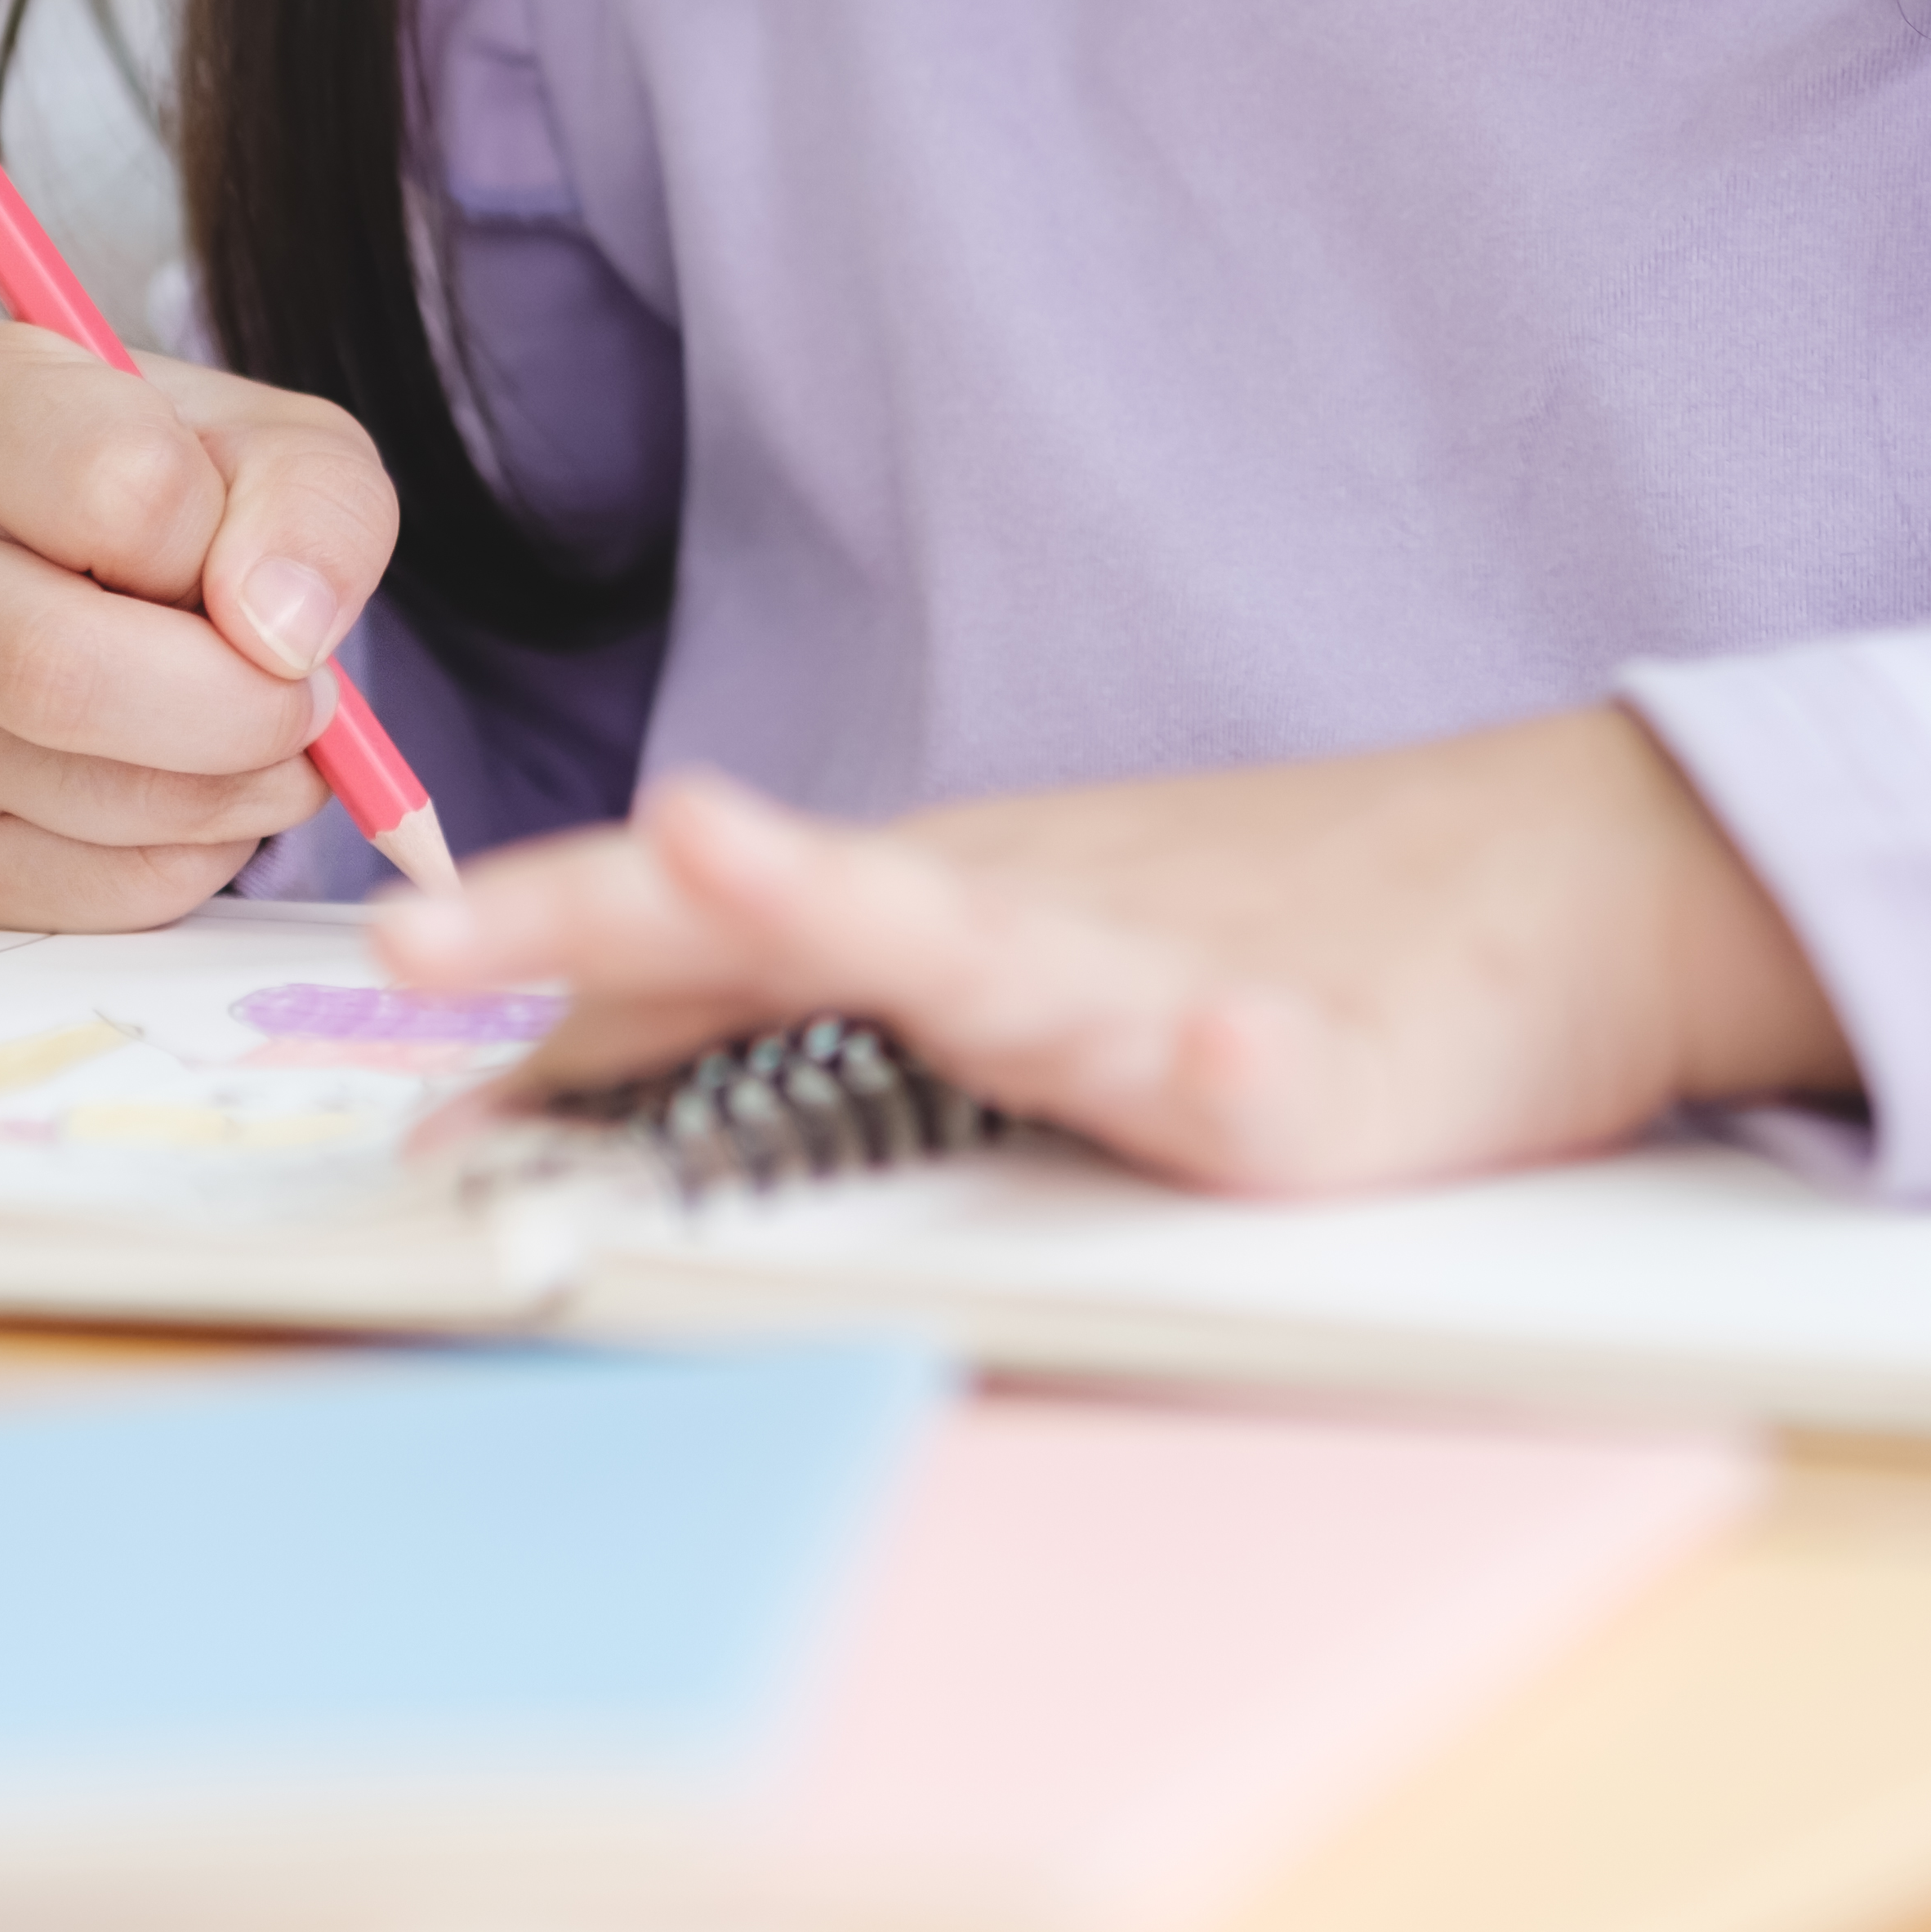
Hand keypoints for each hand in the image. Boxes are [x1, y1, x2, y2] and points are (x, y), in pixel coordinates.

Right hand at [0, 324, 400, 927]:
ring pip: (100, 800)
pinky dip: (205, 855)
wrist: (78, 571)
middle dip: (243, 707)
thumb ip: (312, 503)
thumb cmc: (176, 491)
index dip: (236, 541)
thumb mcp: (273, 446)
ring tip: (261, 729)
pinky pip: (109, 894)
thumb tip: (283, 634)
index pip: (121, 489)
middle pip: (63, 674)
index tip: (254, 556)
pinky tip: (191, 782)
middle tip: (307, 698)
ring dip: (247, 785)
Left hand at [373, 711, 1856, 1193]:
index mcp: (939, 911)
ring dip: (846, 908)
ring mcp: (1160, 984)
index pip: (700, 937)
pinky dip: (1223, 1041)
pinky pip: (1252, 1054)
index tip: (377, 1010)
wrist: (1553, 882)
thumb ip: (810, 1001)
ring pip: (986, 949)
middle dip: (600, 913)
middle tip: (431, 943)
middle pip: (784, 903)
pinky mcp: (1308, 1070)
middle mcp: (1019, 926)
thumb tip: (576, 1051)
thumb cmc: (1269, 923)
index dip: (534, 962)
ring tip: (721, 860)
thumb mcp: (1010, 954)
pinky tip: (1209, 1045)